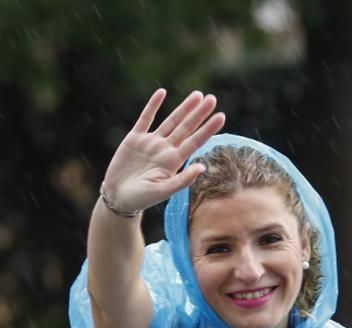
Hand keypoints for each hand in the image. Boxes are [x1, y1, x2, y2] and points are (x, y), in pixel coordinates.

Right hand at [102, 89, 225, 214]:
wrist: (118, 196)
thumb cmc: (142, 198)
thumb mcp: (163, 191)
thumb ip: (182, 180)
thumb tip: (202, 167)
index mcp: (174, 161)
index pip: (195, 141)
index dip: (208, 129)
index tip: (221, 116)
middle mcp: (165, 149)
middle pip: (186, 127)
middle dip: (199, 113)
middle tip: (212, 98)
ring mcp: (151, 143)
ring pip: (171, 121)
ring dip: (184, 108)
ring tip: (197, 95)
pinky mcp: (134, 139)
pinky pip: (145, 118)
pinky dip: (153, 105)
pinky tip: (162, 93)